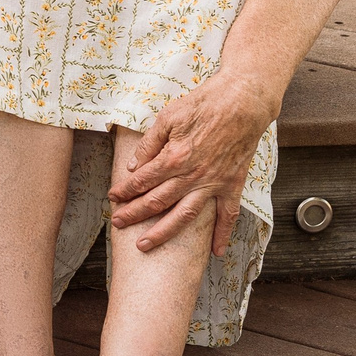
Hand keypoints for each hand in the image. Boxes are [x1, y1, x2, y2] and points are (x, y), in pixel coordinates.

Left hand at [108, 75, 274, 255]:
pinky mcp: (232, 184)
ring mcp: (213, 183)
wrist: (242, 102)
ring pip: (184, 216)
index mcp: (173, 158)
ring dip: (163, 233)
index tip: (113, 197)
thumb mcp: (168, 117)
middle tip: (117, 223)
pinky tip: (215, 253)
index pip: (142, 180)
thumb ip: (149, 144)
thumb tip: (134, 166)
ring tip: (145, 245)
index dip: (125, 190)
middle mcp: (192, 176)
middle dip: (134, 214)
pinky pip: (227, 215)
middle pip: (157, 202)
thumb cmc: (204, 104)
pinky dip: (222, 235)